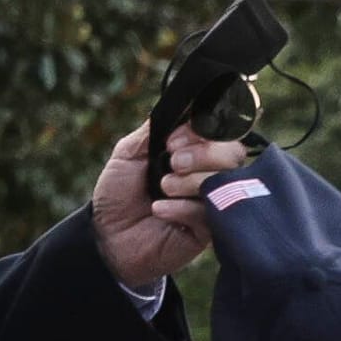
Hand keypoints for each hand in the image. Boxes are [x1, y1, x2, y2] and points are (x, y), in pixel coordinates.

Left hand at [90, 120, 247, 286]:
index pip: (221, 131)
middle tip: (172, 163)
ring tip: (163, 188)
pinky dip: (183, 207)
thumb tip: (182, 102)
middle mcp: (209, 173)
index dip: (204, 131)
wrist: (106, 237)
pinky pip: (212, 212)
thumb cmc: (118, 194)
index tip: (173, 140)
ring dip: (191, 180)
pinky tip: (160, 210)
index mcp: (193, 151)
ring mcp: (213, 201)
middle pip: (233, 153)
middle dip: (202, 154)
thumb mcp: (128, 154)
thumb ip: (154, 129)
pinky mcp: (211, 229)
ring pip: (225, 181)